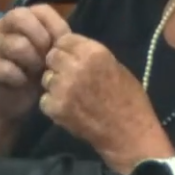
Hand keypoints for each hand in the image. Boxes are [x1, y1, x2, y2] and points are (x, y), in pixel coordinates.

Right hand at [0, 5, 72, 121]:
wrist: (10, 103)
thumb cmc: (33, 74)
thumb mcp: (49, 55)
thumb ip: (58, 42)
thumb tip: (68, 39)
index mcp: (20, 19)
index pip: (41, 10)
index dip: (56, 27)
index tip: (63, 46)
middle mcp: (0, 26)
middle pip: (20, 16)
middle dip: (40, 38)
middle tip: (47, 57)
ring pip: (17, 44)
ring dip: (33, 61)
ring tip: (36, 72)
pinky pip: (6, 68)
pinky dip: (20, 77)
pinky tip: (22, 82)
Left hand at [38, 33, 165, 172]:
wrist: (129, 135)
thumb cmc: (130, 101)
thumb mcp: (116, 67)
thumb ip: (92, 56)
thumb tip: (74, 51)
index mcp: (94, 53)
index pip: (64, 39)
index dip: (67, 49)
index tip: (71, 58)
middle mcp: (75, 66)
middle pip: (52, 57)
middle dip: (58, 65)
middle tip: (68, 77)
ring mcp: (63, 88)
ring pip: (46, 78)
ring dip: (54, 85)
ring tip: (69, 95)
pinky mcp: (55, 108)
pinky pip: (44, 99)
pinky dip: (52, 104)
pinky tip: (67, 109)